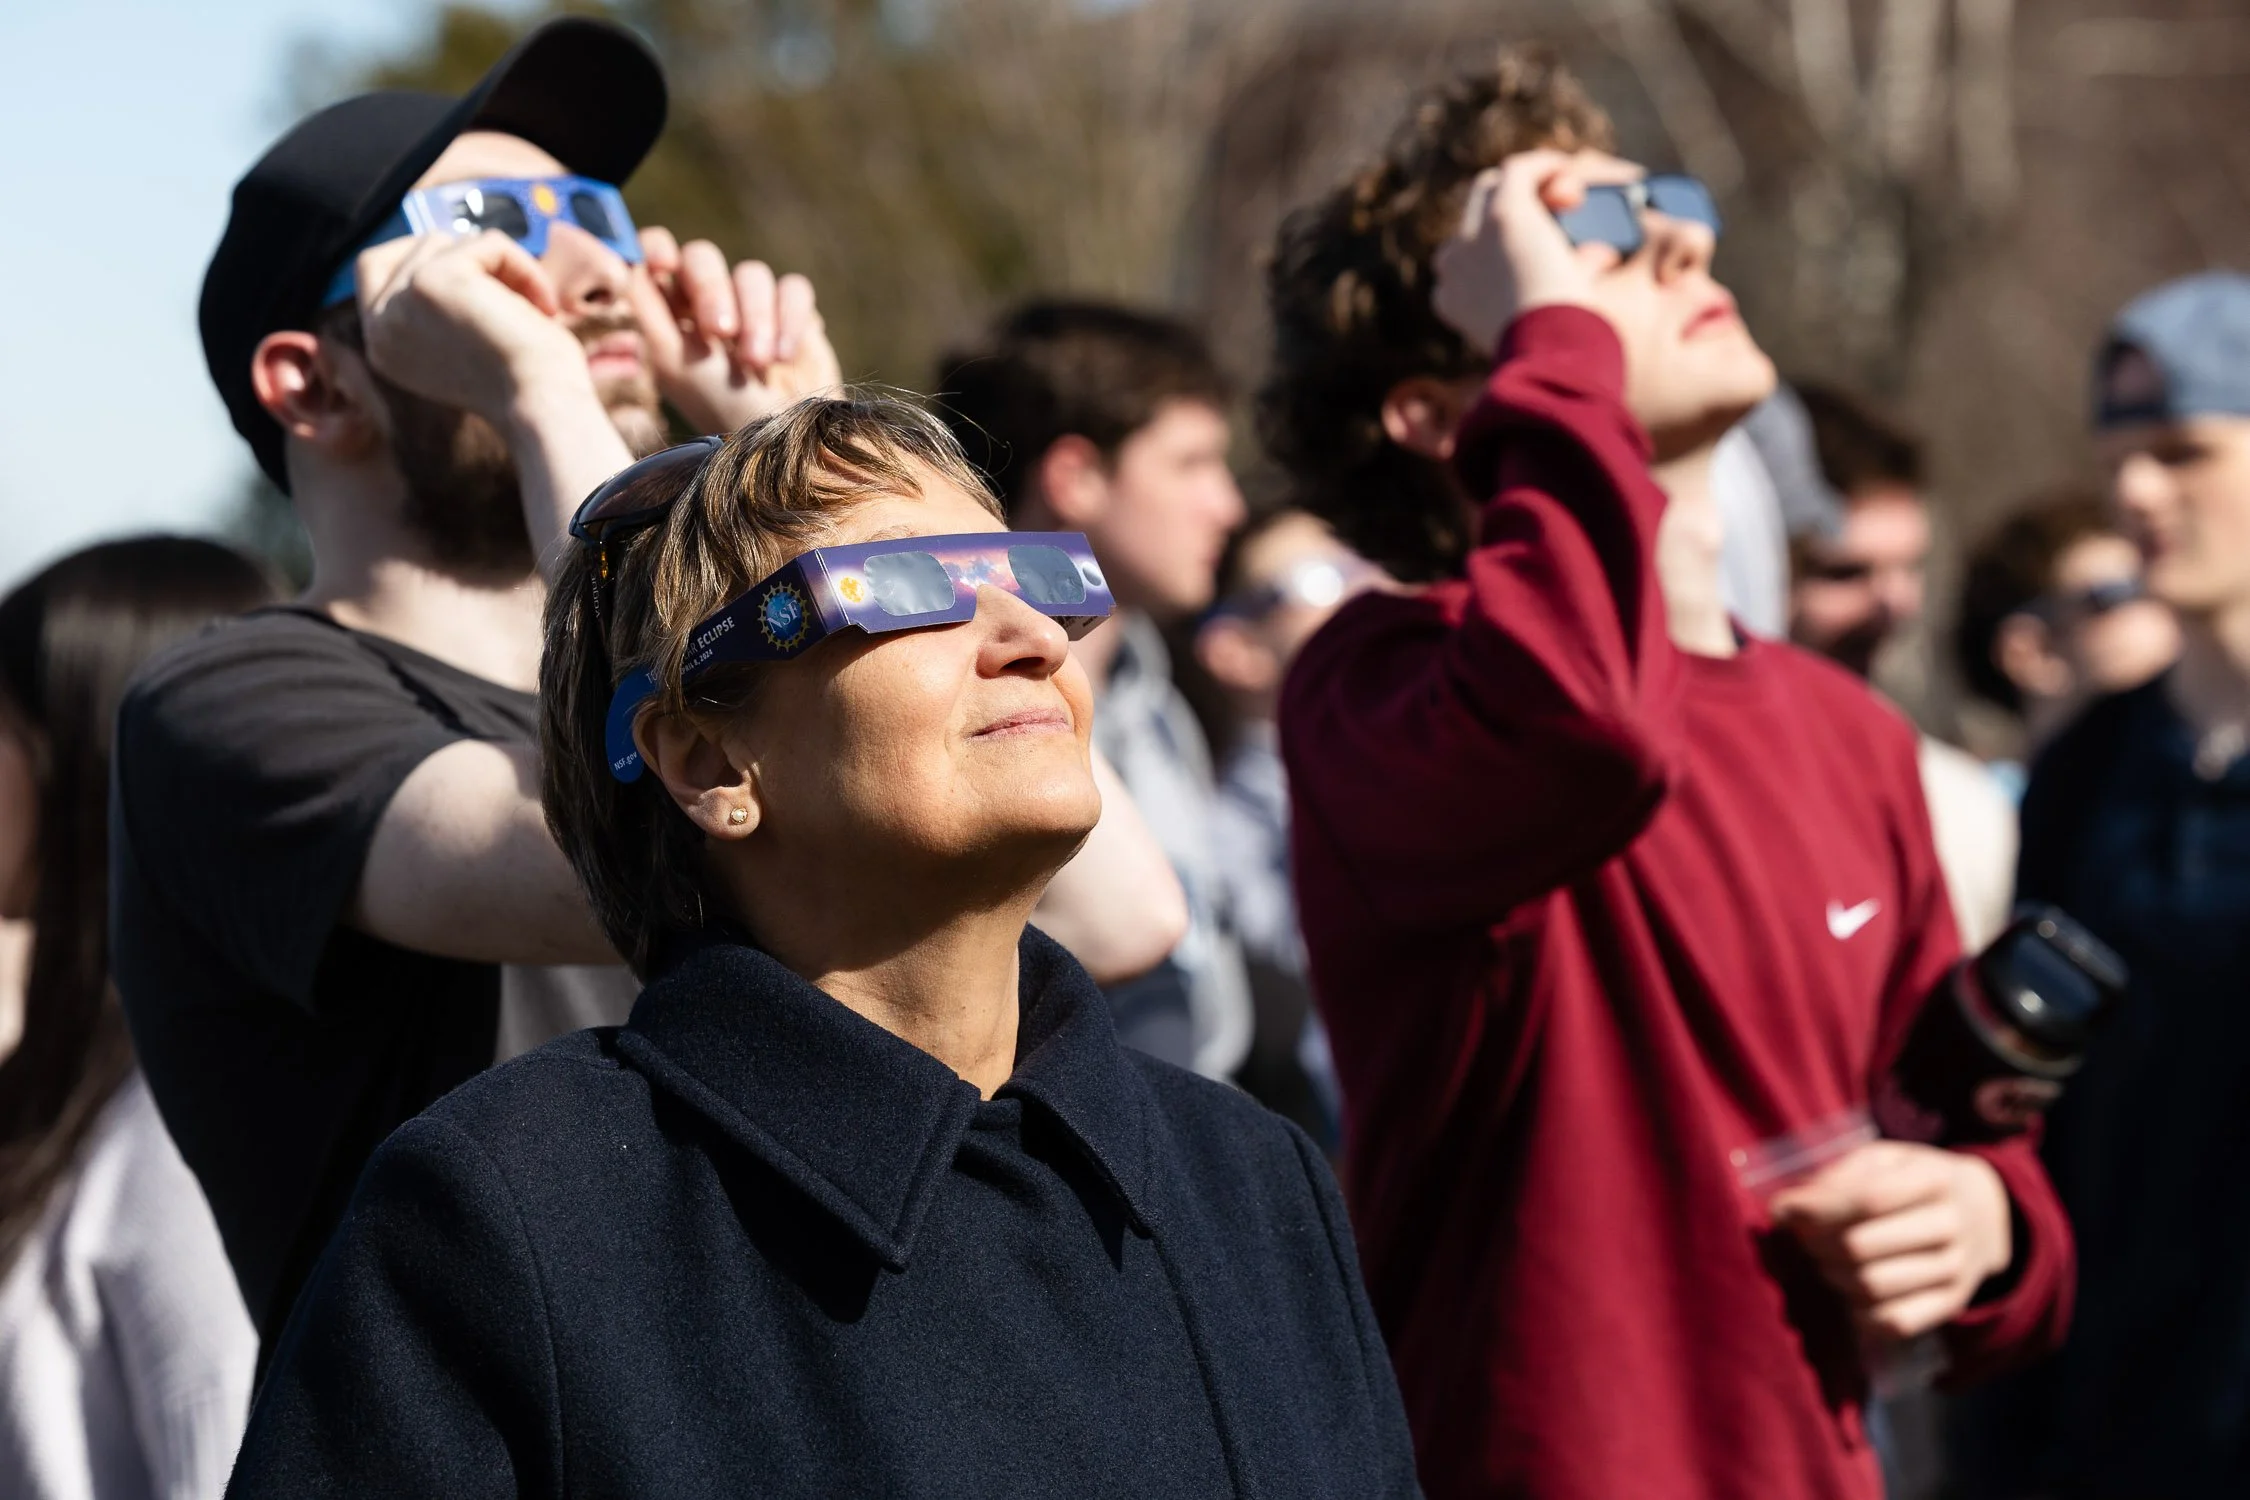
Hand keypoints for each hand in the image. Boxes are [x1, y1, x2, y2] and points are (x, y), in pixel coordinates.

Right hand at [354, 231, 594, 427]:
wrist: (542, 408)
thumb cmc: (525, 386)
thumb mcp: (464, 345)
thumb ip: (440, 308)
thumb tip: (453, 250)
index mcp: (383, 349)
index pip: (372, 269)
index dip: (421, 256)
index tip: (471, 269)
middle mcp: (380, 328)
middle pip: (416, 246)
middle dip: (467, 257)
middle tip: (508, 290)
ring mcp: (400, 302)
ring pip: (453, 242)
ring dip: (502, 267)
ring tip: (531, 309)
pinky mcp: (431, 281)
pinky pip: (487, 243)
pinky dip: (524, 267)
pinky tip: (542, 308)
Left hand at [628, 228, 841, 433]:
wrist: (784, 439)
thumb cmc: (716, 406)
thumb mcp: (670, 359)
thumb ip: (644, 306)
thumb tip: (623, 258)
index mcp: (669, 313)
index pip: (655, 252)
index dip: (657, 247)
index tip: (664, 263)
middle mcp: (708, 302)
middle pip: (703, 257)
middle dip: (712, 291)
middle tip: (721, 333)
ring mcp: (753, 305)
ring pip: (752, 274)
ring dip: (757, 318)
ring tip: (759, 364)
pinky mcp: (794, 313)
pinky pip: (793, 289)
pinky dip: (789, 321)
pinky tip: (784, 357)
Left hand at [1770, 1141, 2012, 1343]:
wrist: (1984, 1214)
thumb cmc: (1913, 1181)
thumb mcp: (1884, 1160)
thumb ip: (1838, 1177)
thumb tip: (1786, 1209)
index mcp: (1934, 1179)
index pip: (1865, 1200)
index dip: (1814, 1209)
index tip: (1781, 1210)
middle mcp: (1951, 1225)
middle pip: (1859, 1247)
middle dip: (1816, 1244)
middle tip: (1804, 1238)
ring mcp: (1956, 1269)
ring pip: (1870, 1287)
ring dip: (1832, 1276)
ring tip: (1826, 1260)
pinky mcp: (1951, 1304)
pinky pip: (1894, 1323)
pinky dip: (1860, 1313)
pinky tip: (1852, 1292)